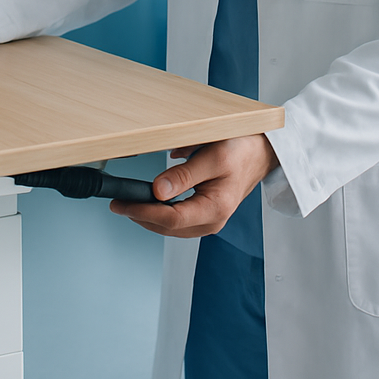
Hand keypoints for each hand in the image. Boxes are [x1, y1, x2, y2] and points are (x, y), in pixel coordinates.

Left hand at [109, 134, 278, 237]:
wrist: (260, 153)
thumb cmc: (241, 151)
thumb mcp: (212, 157)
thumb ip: (184, 175)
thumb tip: (157, 191)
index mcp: (215, 209)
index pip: (171, 218)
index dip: (143, 211)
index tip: (122, 203)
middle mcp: (212, 221)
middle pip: (168, 228)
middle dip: (140, 216)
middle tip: (117, 203)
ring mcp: (209, 220)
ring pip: (171, 227)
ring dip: (148, 217)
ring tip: (127, 204)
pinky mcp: (205, 215)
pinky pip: (178, 221)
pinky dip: (160, 214)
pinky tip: (148, 204)